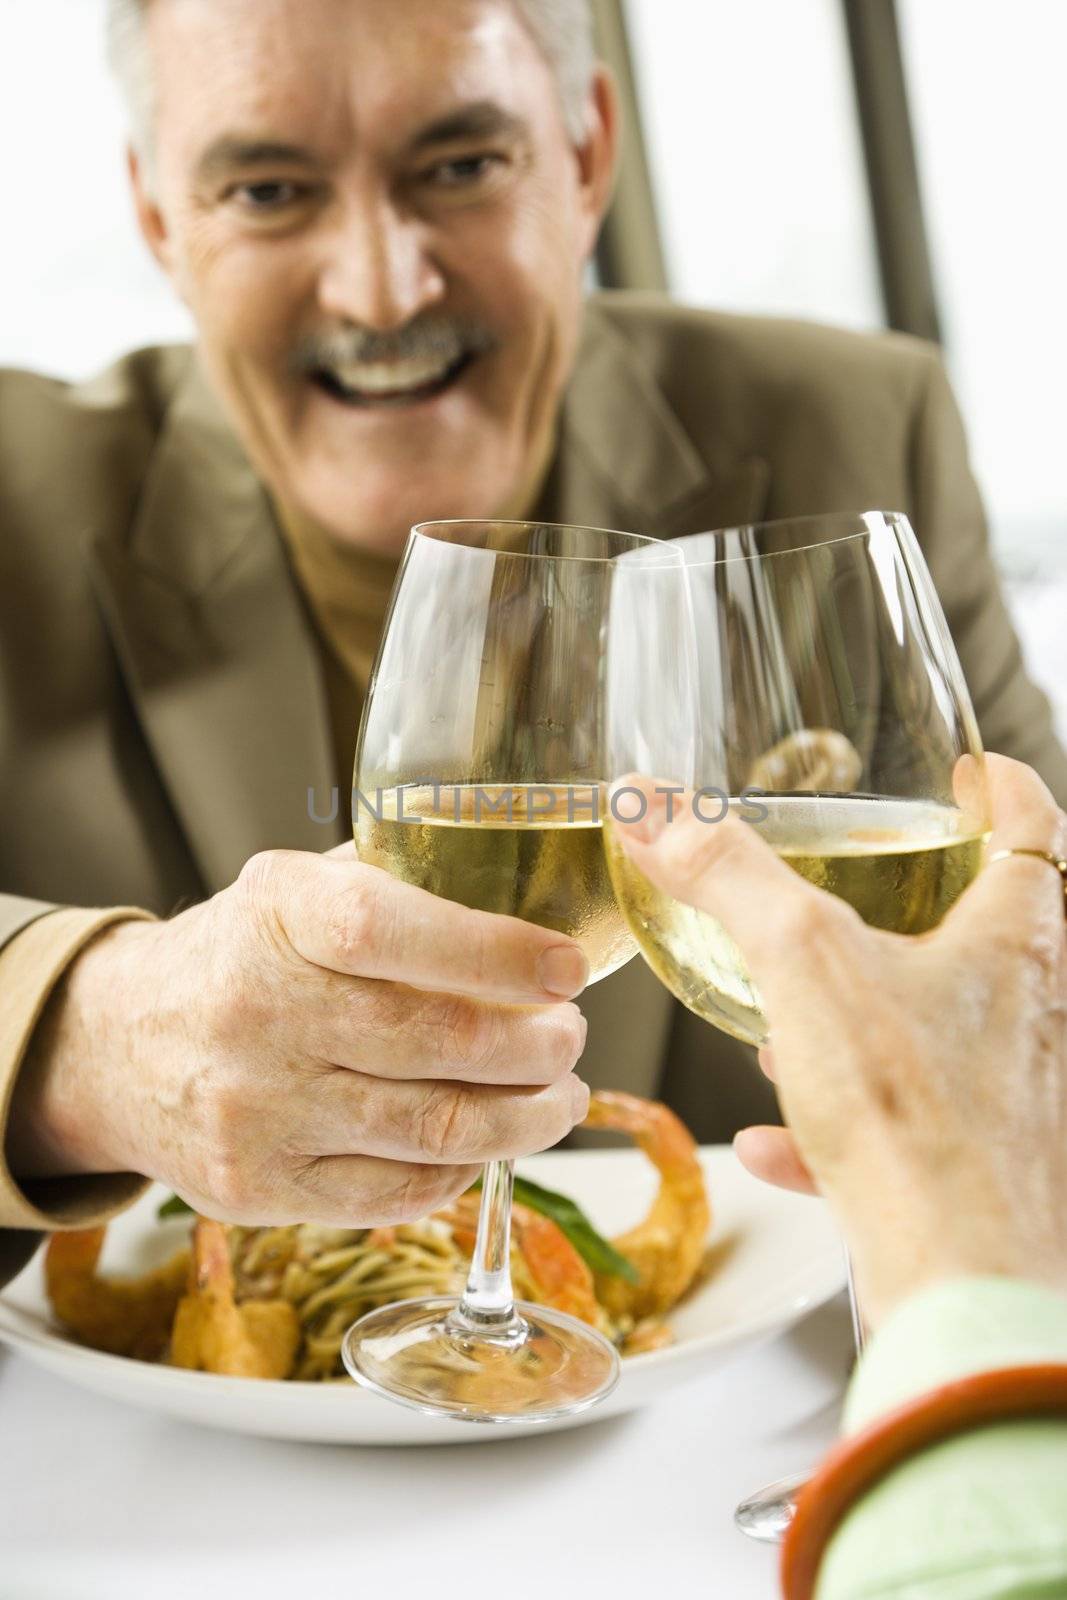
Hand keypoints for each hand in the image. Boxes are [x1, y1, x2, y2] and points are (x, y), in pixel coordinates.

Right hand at [9, 845, 590, 1225]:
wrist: (117, 1047)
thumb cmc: (238, 957)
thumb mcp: (295, 888)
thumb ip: (397, 884)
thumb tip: (527, 901)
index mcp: (275, 919)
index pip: (388, 933)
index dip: (493, 952)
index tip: (566, 969)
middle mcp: (258, 1014)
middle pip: (432, 1043)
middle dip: (535, 1046)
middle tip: (571, 1035)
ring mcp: (257, 1111)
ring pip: (431, 1129)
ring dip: (524, 1116)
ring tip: (560, 1093)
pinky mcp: (262, 1187)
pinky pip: (398, 1190)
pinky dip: (466, 1166)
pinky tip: (491, 1138)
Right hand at [612, 756, 1066, 1328]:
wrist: (960, 1283)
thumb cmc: (915, 1119)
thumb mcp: (802, 963)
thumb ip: (728, 876)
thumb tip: (653, 806)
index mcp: (1016, 946)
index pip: (1033, 833)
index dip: (1002, 792)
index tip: (974, 776)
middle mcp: (1032, 1018)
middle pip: (988, 938)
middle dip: (914, 915)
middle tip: (863, 898)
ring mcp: (1009, 1101)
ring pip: (937, 1040)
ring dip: (863, 1024)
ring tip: (795, 1025)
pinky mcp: (972, 1173)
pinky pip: (901, 1135)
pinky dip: (835, 1129)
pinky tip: (772, 1143)